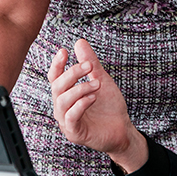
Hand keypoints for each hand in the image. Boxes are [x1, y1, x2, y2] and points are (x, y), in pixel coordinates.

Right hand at [48, 38, 147, 171]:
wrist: (122, 129)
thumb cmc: (109, 106)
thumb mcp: (101, 80)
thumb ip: (90, 63)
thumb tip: (79, 42)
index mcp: (67, 94)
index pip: (54, 78)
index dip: (56, 65)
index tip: (64, 51)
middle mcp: (63, 107)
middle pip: (57, 87)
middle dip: (72, 74)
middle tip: (88, 66)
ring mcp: (67, 121)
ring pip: (62, 102)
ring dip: (79, 89)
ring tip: (96, 84)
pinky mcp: (75, 133)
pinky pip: (71, 118)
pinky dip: (80, 105)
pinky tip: (92, 97)